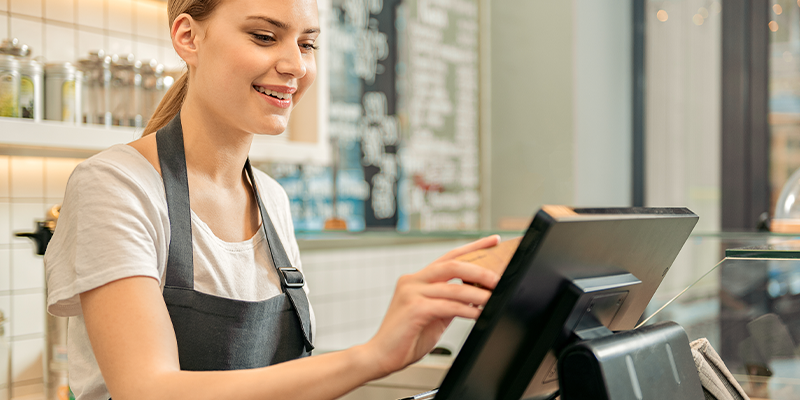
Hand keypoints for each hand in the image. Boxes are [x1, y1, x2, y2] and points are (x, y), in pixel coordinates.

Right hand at [363, 235, 501, 376]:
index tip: (494, 240)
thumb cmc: (406, 337)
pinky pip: (448, 305)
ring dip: (478, 293)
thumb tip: (476, 295)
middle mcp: (413, 280)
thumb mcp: (434, 315)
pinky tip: (478, 314)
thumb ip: (450, 302)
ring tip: (495, 299)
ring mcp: (412, 293)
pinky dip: (467, 310)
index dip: (474, 247)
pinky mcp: (414, 308)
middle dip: (480, 270)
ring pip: (454, 287)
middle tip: (498, 279)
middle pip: (453, 265)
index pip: (449, 256)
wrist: (380, 356)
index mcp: (417, 279)